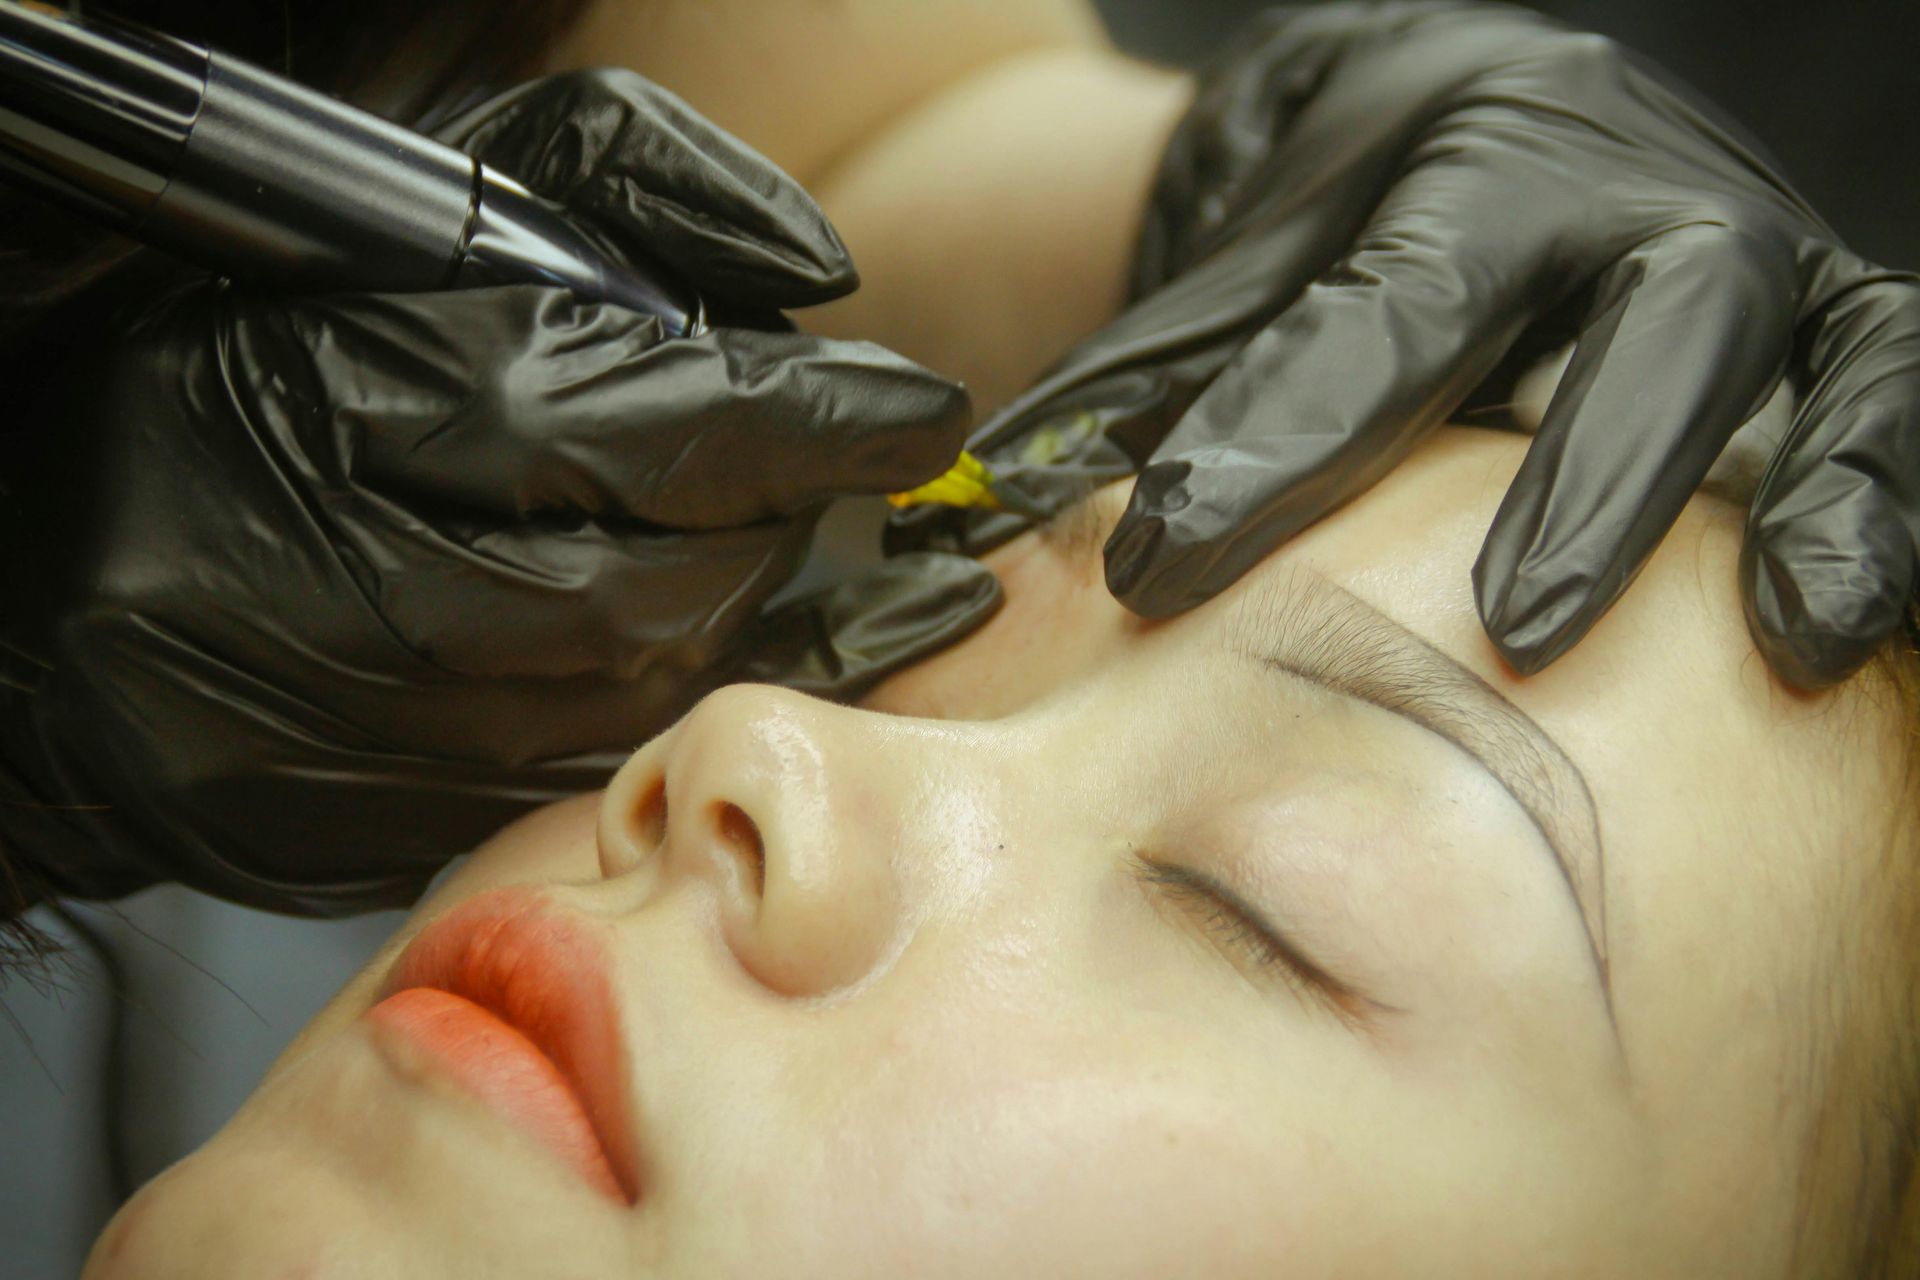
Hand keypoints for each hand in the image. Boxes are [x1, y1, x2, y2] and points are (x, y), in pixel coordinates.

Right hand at [0, 69, 998, 915]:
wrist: (54, 585)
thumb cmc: (213, 372)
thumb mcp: (393, 215)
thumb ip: (618, 198)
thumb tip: (814, 268)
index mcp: (360, 414)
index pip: (665, 427)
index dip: (819, 423)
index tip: (921, 413)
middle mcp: (367, 599)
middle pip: (675, 582)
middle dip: (780, 519)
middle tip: (822, 463)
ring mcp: (370, 735)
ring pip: (645, 689)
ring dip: (736, 604)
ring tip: (756, 530)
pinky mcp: (377, 820)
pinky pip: (583, 765)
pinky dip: (658, 686)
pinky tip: (679, 626)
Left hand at [894, 2, 1919, 688]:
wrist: (1468, 107)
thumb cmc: (1353, 205)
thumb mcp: (1250, 253)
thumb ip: (1160, 371)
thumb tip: (992, 496)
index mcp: (1478, 158)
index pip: (1387, 308)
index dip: (1280, 440)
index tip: (1160, 565)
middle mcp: (1646, 198)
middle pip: (1652, 316)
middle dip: (1586, 475)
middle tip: (1514, 627)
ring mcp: (1768, 266)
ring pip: (1837, 357)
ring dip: (1811, 497)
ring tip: (1781, 639)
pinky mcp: (1849, 334)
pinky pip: (1904, 406)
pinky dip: (1886, 507)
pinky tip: (1841, 626)